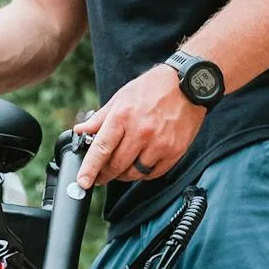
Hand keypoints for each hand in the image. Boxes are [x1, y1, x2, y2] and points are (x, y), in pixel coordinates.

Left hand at [74, 64, 205, 187]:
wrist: (189, 85)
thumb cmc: (152, 89)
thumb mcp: (121, 98)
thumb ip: (99, 118)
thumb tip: (80, 131)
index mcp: (123, 116)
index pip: (101, 149)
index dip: (90, 169)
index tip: (83, 183)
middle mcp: (141, 131)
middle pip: (117, 165)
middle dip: (105, 174)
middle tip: (101, 176)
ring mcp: (160, 143)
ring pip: (134, 173)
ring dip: (125, 174)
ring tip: (123, 165)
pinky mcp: (174, 151)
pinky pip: (153, 173)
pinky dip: (144, 172)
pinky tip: (142, 162)